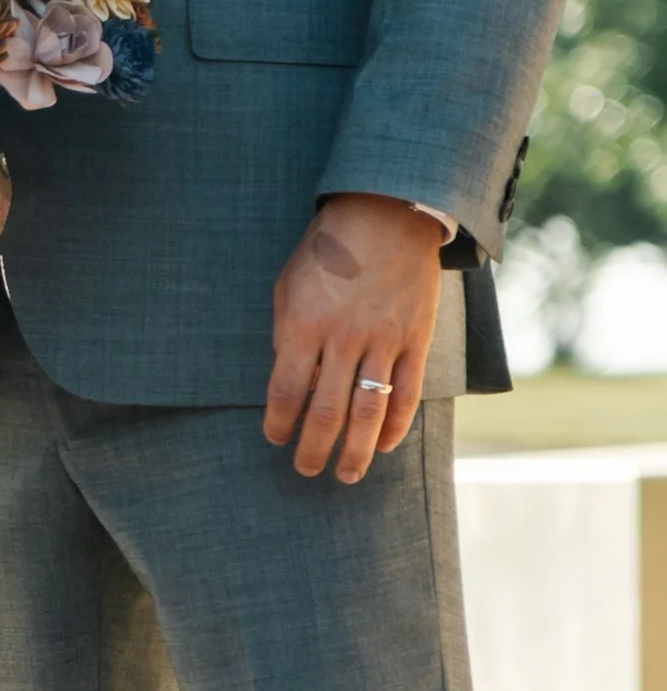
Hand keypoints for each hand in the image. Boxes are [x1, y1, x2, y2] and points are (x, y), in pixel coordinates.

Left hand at [263, 193, 443, 482]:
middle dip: (314, 449)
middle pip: (326, 411)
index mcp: (303, 323)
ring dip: (355, 451)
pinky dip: (394, 426)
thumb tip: (287, 379)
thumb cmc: (327, 249)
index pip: (285, 390)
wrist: (385, 215)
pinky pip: (406, 393)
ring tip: (346, 475)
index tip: (274, 438)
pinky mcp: (415, 340)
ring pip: (368, 412)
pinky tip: (382, 445)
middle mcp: (342, 337)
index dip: (278, 422)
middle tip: (307, 470)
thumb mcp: (289, 283)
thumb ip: (286, 333)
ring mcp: (382, 340)